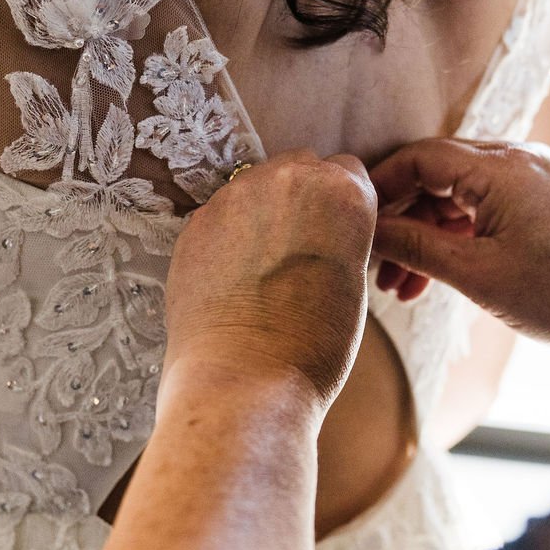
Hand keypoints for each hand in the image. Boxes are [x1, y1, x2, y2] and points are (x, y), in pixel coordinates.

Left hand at [162, 151, 376, 408]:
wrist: (245, 381)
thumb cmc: (312, 347)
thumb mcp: (353, 283)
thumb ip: (340, 236)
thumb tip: (322, 229)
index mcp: (341, 191)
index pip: (350, 172)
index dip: (345, 206)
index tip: (339, 234)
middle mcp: (287, 179)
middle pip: (301, 168)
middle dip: (304, 200)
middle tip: (303, 252)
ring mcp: (234, 197)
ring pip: (256, 187)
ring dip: (264, 214)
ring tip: (265, 270)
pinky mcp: (195, 222)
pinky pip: (221, 215)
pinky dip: (229, 236)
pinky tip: (234, 278)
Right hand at [369, 138, 549, 370]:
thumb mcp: (476, 274)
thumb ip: (414, 246)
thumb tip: (368, 231)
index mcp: (501, 167)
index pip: (419, 158)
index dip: (380, 189)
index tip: (355, 224)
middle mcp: (519, 159)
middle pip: (437, 173)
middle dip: (401, 219)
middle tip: (375, 263)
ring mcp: (536, 177)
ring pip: (460, 195)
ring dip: (428, 234)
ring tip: (403, 286)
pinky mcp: (547, 199)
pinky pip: (487, 206)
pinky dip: (459, 236)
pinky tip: (439, 276)